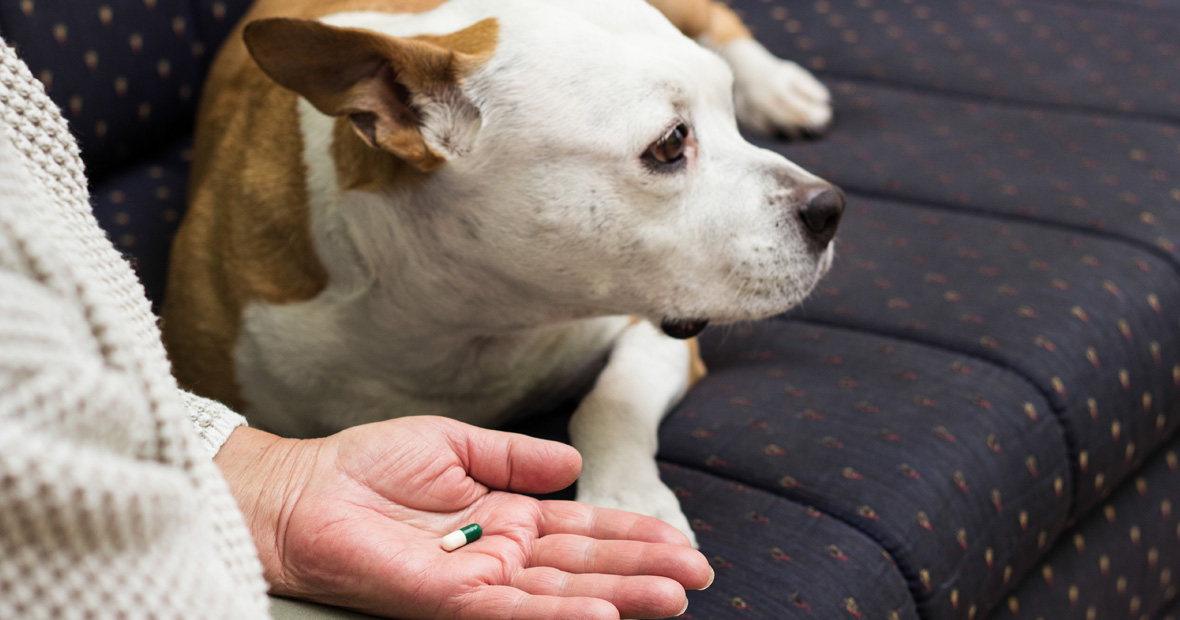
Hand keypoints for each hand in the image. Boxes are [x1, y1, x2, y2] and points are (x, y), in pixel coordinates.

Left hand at [215, 417, 711, 619]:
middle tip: (696, 579)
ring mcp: (478, 582)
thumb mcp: (455, 445)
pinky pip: (513, 612)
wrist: (303, 491)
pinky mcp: (448, 601)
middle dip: (641, 572)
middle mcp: (500, 555)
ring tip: (671, 600)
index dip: (631, 535)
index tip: (679, 544)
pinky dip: (560, 617)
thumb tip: (573, 465)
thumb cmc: (367, 467)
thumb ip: (515, 457)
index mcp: (505, 516)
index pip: (582, 529)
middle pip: (584, 566)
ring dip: (618, 598)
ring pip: (561, 595)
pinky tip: (603, 616)